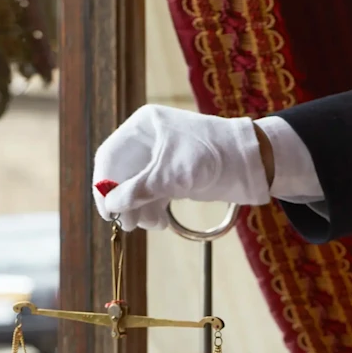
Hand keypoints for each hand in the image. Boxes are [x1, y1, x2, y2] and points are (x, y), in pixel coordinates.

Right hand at [92, 104, 270, 229]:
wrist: (248, 163)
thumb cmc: (211, 157)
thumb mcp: (171, 175)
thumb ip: (139, 191)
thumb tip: (112, 206)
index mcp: (143, 127)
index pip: (110, 156)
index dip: (104, 184)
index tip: (107, 211)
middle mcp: (148, 141)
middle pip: (121, 175)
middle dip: (124, 201)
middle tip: (129, 224)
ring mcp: (160, 159)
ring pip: (136, 189)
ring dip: (139, 210)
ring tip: (153, 225)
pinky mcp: (172, 175)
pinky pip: (151, 195)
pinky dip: (152, 210)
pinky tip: (159, 223)